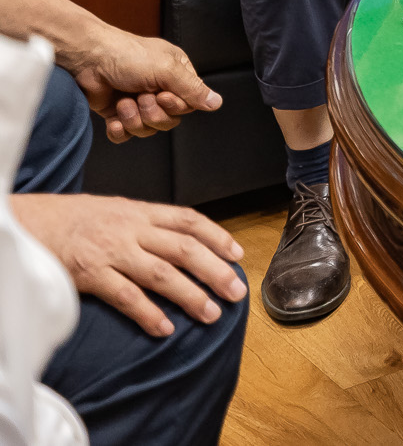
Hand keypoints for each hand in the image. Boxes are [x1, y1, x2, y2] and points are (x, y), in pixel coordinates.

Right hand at [15, 194, 246, 336]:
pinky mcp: (91, 275)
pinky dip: (149, 313)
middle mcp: (131, 230)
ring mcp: (112, 253)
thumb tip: (178, 239)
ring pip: (162, 274)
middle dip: (215, 270)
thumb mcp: (115, 210)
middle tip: (237, 291)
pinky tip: (165, 328)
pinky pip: (126, 297)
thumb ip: (145, 224)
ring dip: (191, 295)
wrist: (29, 223)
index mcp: (140, 212)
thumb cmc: (72, 220)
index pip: (189, 221)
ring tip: (212, 314)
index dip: (217, 237)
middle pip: (185, 249)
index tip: (237, 254)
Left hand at [61, 28, 219, 143]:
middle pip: (169, 120)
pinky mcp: (117, 114)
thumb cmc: (129, 55)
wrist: (88, 59)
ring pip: (148, 129)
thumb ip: (193, 89)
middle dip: (153, 114)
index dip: (175, 106)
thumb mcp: (167, 69)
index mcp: (176, 75)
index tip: (162, 95)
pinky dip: (120, 131)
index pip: (188, 104)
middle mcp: (159, 90)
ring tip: (123, 103)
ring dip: (134, 119)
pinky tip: (114, 121)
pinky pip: (125, 135)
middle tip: (140, 97)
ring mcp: (137, 103)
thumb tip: (217, 103)